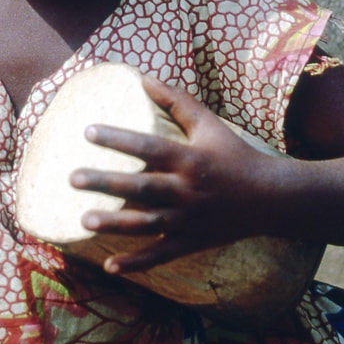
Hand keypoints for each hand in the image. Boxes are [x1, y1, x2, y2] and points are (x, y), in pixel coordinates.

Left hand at [71, 75, 273, 273]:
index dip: (118, 138)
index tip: (88, 131)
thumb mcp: (209, 124)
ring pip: (146, 224)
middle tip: (73, 178)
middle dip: (106, 183)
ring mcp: (188, 220)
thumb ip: (177, 101)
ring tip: (84, 220)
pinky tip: (110, 265)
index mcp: (190, 159)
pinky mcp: (191, 242)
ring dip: (115, 224)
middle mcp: (187, 191)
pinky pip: (160, 254)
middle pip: (141, 187)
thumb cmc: (235, 155)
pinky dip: (136, 262)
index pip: (148, 147)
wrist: (270, 198)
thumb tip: (143, 78)